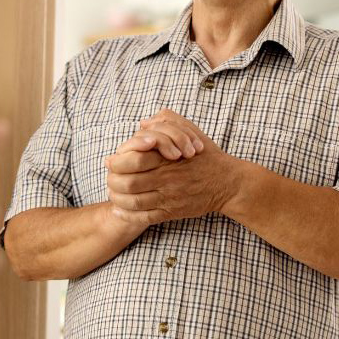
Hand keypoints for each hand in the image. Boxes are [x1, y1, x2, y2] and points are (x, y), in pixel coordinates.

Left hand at [105, 109, 238, 225]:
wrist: (228, 183)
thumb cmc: (206, 155)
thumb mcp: (189, 130)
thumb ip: (166, 121)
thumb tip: (143, 123)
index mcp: (166, 159)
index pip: (132, 160)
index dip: (117, 161)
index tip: (111, 159)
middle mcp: (166, 179)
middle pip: (127, 183)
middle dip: (112, 180)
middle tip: (109, 177)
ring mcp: (169, 197)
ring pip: (133, 202)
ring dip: (117, 198)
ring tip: (112, 192)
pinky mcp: (172, 212)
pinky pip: (145, 217)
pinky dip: (128, 214)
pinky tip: (119, 209)